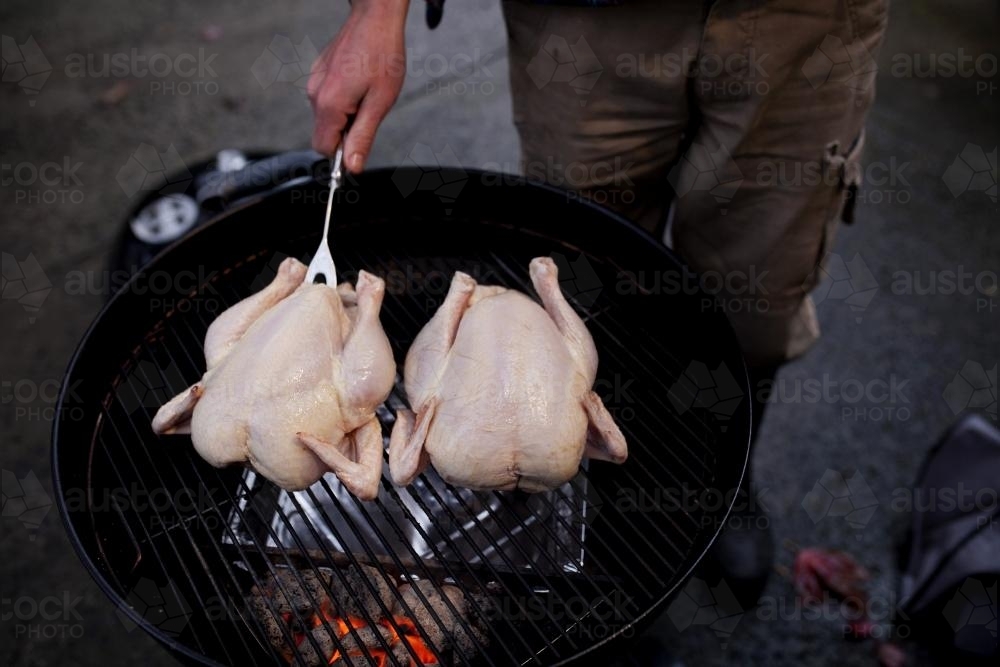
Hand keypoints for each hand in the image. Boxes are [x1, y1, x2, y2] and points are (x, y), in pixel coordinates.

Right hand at [308, 0, 409, 170]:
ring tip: (367, 92)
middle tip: (369, 110)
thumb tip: (352, 167)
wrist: (375, 19)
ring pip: (326, 117)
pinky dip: (342, 99)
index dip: (343, 152)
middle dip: (346, 131)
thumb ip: (363, 137)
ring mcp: (314, 83)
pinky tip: (358, 81)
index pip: (324, 148)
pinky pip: (327, 99)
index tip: (360, 141)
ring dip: (346, 114)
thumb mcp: (380, 103)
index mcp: (329, 105)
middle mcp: (315, 95)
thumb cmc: (382, 56)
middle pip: (324, 133)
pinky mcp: (318, 74)